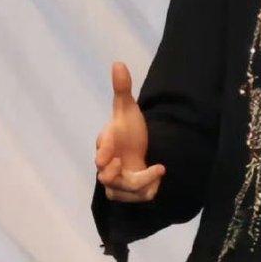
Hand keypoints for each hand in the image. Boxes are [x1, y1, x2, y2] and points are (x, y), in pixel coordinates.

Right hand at [95, 61, 166, 203]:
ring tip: (156, 169)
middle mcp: (107, 165)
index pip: (102, 150)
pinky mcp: (127, 192)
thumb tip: (118, 63)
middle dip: (115, 176)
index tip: (105, 157)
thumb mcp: (127, 108)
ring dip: (139, 184)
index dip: (104, 153)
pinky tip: (158, 173)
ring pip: (121, 192)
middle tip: (129, 163)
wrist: (136, 148)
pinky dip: (148, 189)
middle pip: (106, 178)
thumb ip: (122, 89)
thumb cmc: (128, 129)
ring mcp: (116, 181)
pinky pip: (136, 198)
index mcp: (106, 143)